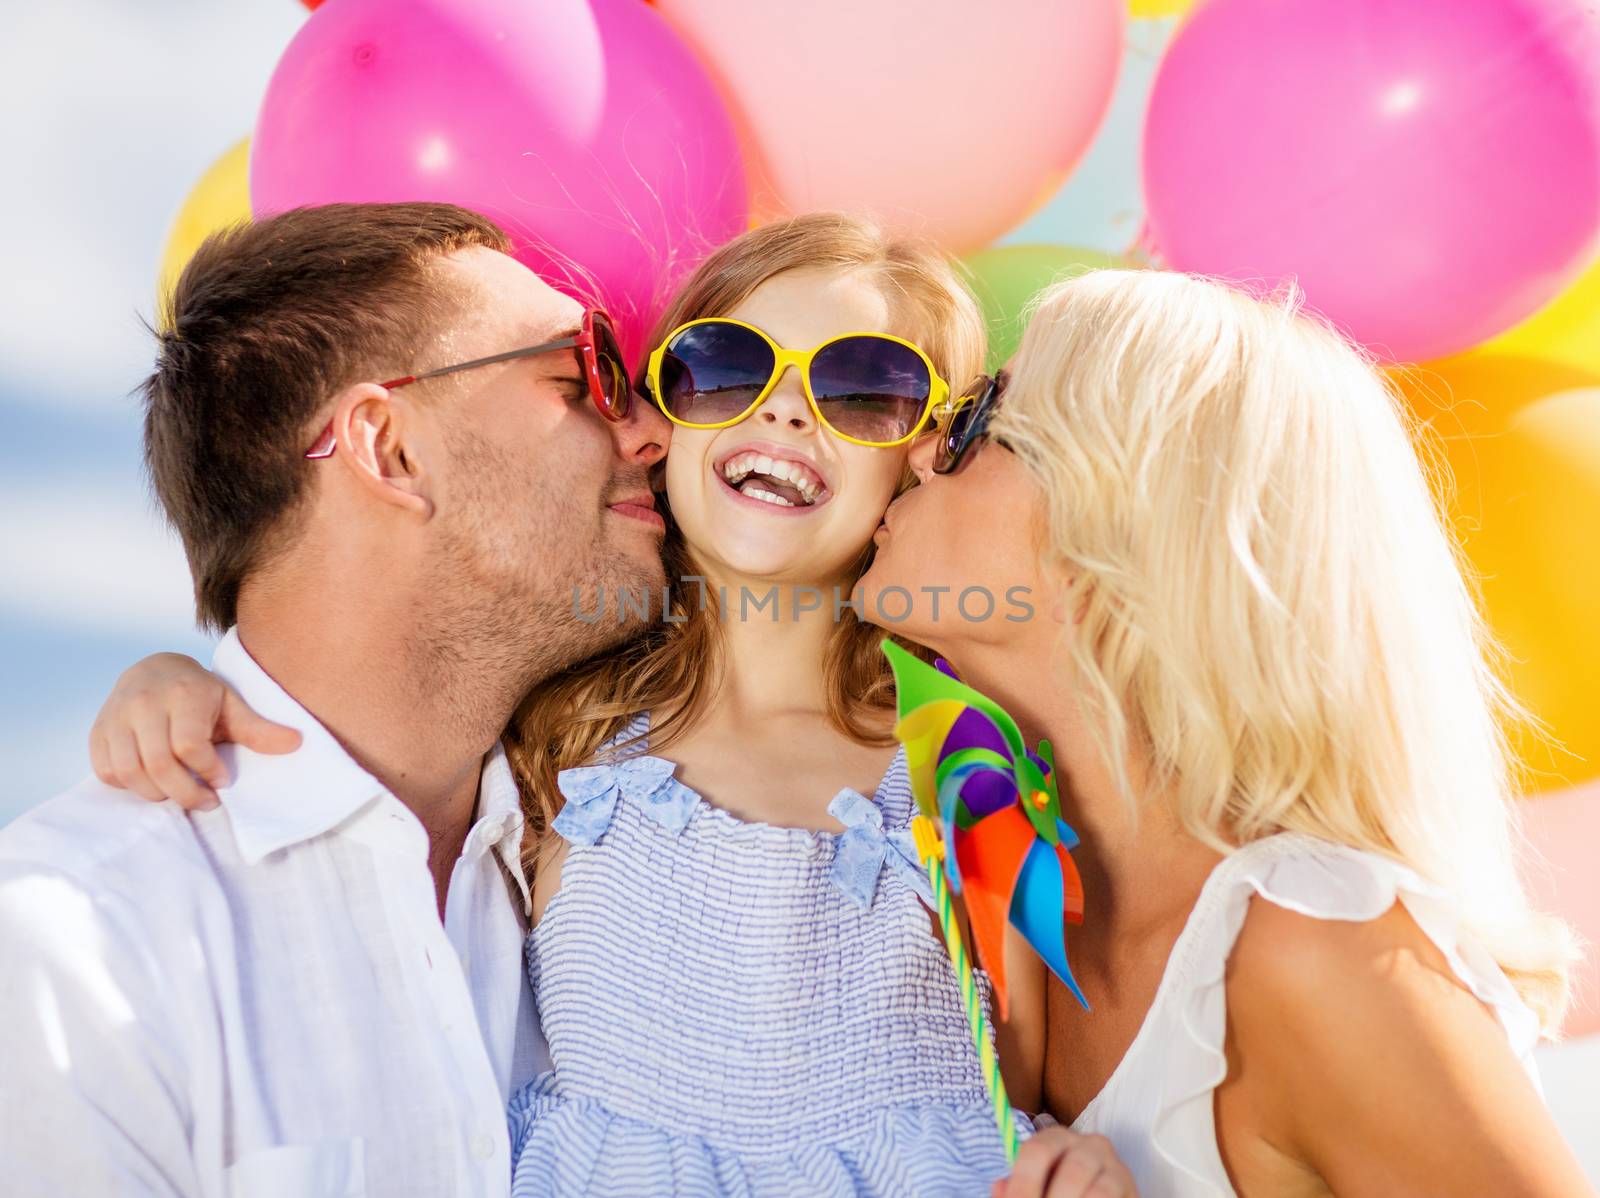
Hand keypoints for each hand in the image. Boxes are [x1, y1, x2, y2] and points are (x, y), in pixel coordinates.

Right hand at [88, 653, 300, 809]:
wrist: (153, 669)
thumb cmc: (198, 692)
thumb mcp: (231, 704)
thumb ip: (259, 728)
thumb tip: (297, 744)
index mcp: (182, 694)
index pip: (189, 746)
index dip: (207, 771)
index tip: (223, 780)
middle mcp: (143, 703)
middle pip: (157, 764)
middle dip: (184, 793)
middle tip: (206, 802)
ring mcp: (115, 717)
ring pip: (129, 772)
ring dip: (157, 793)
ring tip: (181, 793)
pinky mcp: (97, 731)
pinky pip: (107, 771)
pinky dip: (129, 787)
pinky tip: (153, 783)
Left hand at [994, 1128, 1136, 1197]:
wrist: (1102, 1195)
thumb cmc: (1062, 1191)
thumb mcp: (1038, 1187)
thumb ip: (1017, 1189)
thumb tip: (998, 1188)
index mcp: (1055, 1139)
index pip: (1036, 1151)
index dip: (1023, 1184)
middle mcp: (1087, 1144)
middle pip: (1069, 1168)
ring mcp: (1113, 1164)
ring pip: (1092, 1187)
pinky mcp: (1129, 1185)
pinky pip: (1108, 1197)